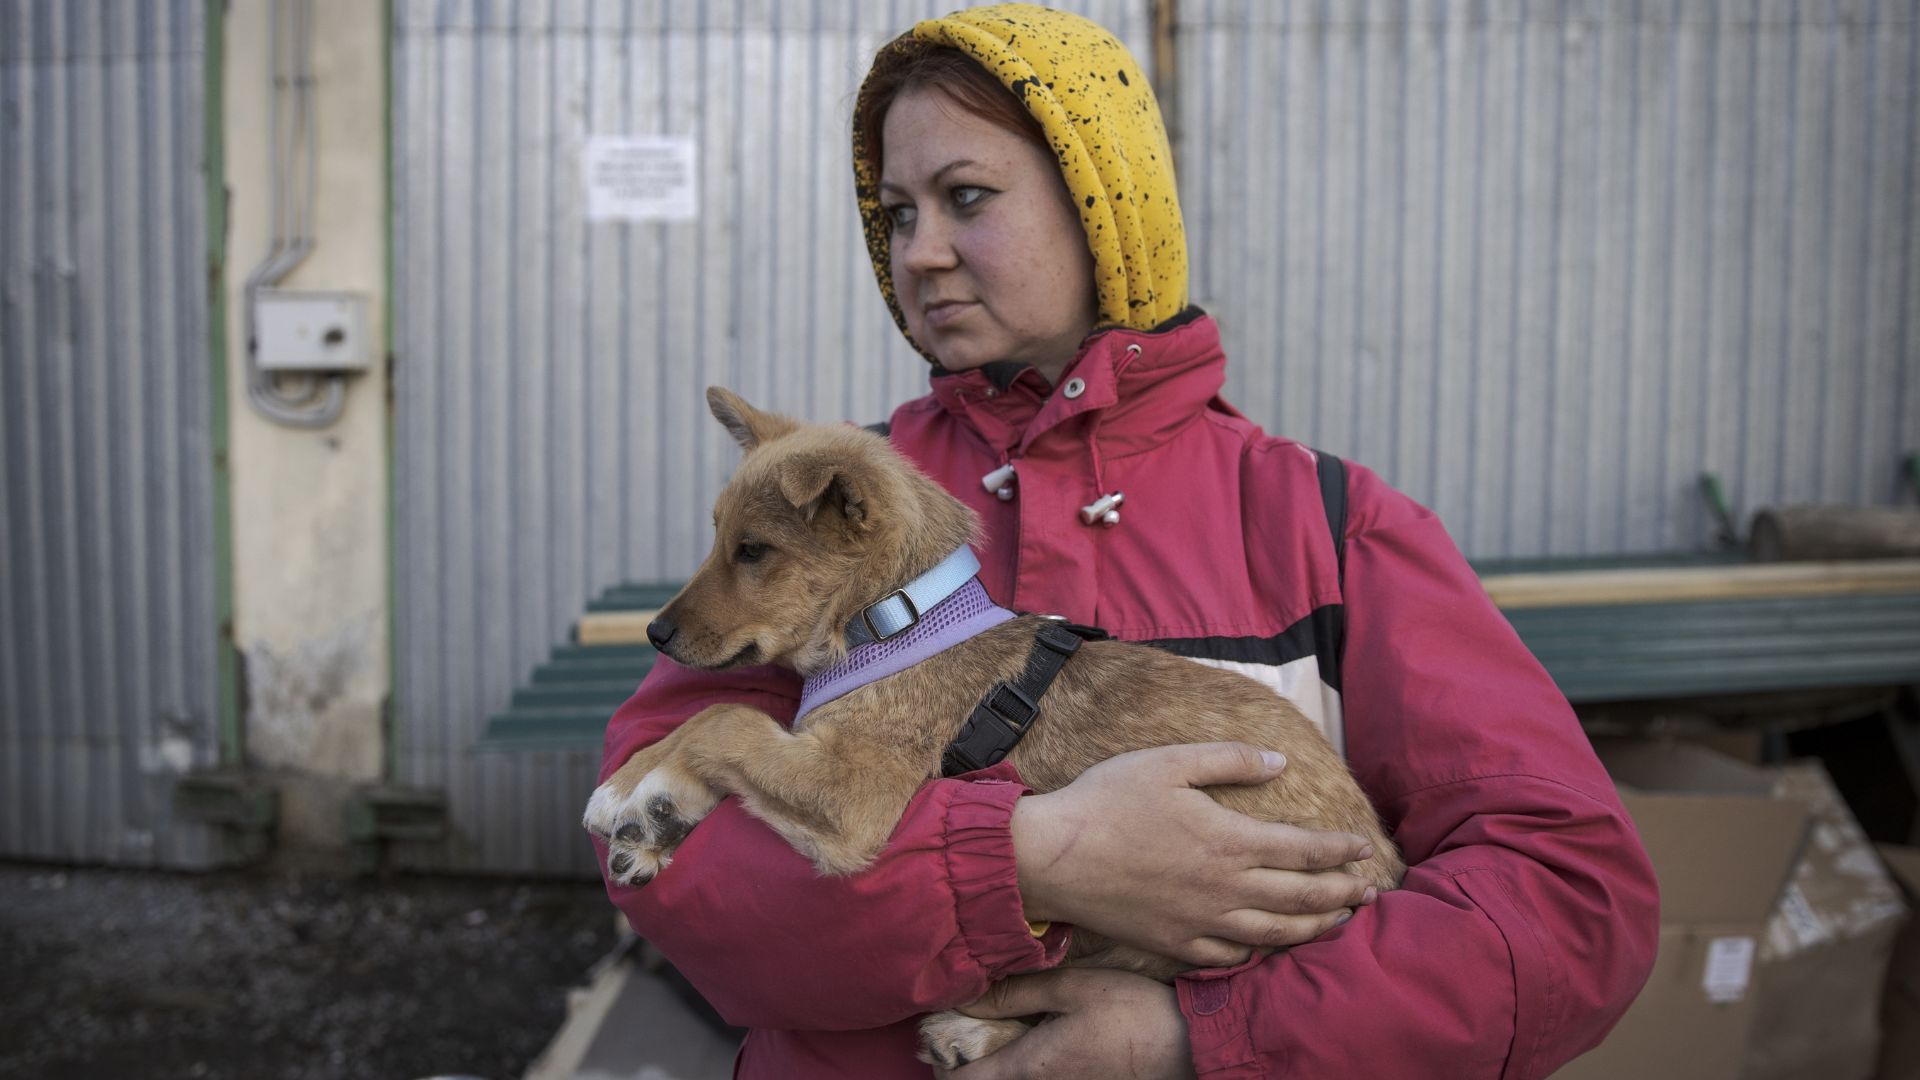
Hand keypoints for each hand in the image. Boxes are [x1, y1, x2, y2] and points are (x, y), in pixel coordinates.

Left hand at [933, 968, 1194, 1079]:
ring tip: (997, 1033)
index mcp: (1031, 1069)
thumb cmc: (1134, 1012)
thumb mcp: (1073, 988)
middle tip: (965, 1030)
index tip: (938, 1033)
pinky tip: (1035, 1041)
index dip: (942, 1060)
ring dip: (996, 1067)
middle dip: (965, 1064)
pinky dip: (1023, 1070)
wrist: (1192, 1047)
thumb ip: (1017, 993)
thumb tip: (968, 996)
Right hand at [1011, 742, 1377, 966]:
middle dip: (1342, 894)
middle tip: (1369, 891)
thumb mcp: (1169, 762)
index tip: (1364, 849)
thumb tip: (1280, 761)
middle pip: (1301, 898)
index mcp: (1230, 841)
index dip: (1340, 851)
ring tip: (1338, 922)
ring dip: (1315, 928)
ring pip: (1275, 933)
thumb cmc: (1107, 801)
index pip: (1305, 850)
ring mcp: (1201, 921)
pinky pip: (1230, 956)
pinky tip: (1269, 948)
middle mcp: (1226, 888)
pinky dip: (1260, 954)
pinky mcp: (1174, 943)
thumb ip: (1229, 760)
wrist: (1052, 856)